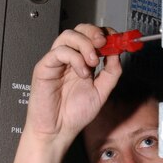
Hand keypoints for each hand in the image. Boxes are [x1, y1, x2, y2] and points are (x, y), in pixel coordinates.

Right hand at [13, 24, 121, 162]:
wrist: (58, 132)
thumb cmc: (73, 115)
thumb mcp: (102, 92)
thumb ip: (111, 73)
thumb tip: (118, 53)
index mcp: (81, 63)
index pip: (91, 38)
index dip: (105, 34)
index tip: (118, 39)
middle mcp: (69, 59)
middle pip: (79, 30)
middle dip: (94, 32)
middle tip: (104, 43)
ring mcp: (56, 62)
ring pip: (68, 36)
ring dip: (85, 44)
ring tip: (93, 61)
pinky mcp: (44, 67)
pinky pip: (59, 52)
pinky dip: (75, 58)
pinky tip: (82, 73)